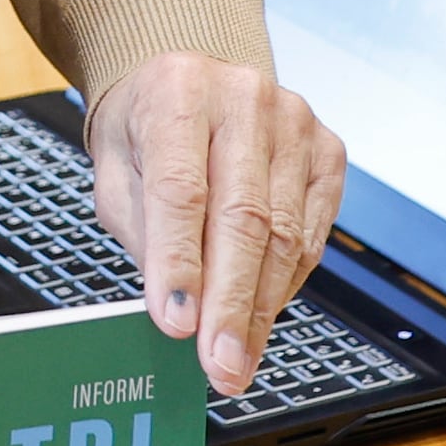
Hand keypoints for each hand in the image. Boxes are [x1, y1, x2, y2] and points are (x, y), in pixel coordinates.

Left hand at [85, 52, 347, 400]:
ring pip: (286, 232)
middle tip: (220, 364)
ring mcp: (295, 121)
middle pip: (244, 217)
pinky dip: (287, 283)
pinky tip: (262, 313)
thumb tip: (177, 313)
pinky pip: (313, 233)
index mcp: (177, 92)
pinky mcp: (327, 149)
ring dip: (262, 307)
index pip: (182, 189)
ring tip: (239, 357)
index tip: (176, 324)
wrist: (190, 82)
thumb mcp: (118, 172)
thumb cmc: (147, 130)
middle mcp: (243, 97)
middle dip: (231, 303)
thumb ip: (143, 234)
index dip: (180, 263)